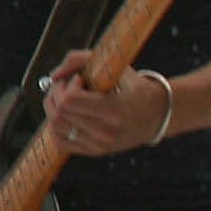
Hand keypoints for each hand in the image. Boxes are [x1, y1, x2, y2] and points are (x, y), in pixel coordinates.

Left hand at [42, 54, 176, 157]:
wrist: (157, 115)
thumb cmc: (133, 87)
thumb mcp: (115, 66)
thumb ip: (79, 59)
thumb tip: (53, 76)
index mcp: (114, 111)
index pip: (69, 100)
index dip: (67, 85)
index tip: (79, 79)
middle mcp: (106, 133)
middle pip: (59, 112)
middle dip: (57, 92)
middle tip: (69, 85)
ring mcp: (100, 146)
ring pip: (56, 126)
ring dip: (54, 107)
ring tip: (68, 98)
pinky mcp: (95, 152)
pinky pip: (60, 141)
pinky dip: (56, 126)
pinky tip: (68, 114)